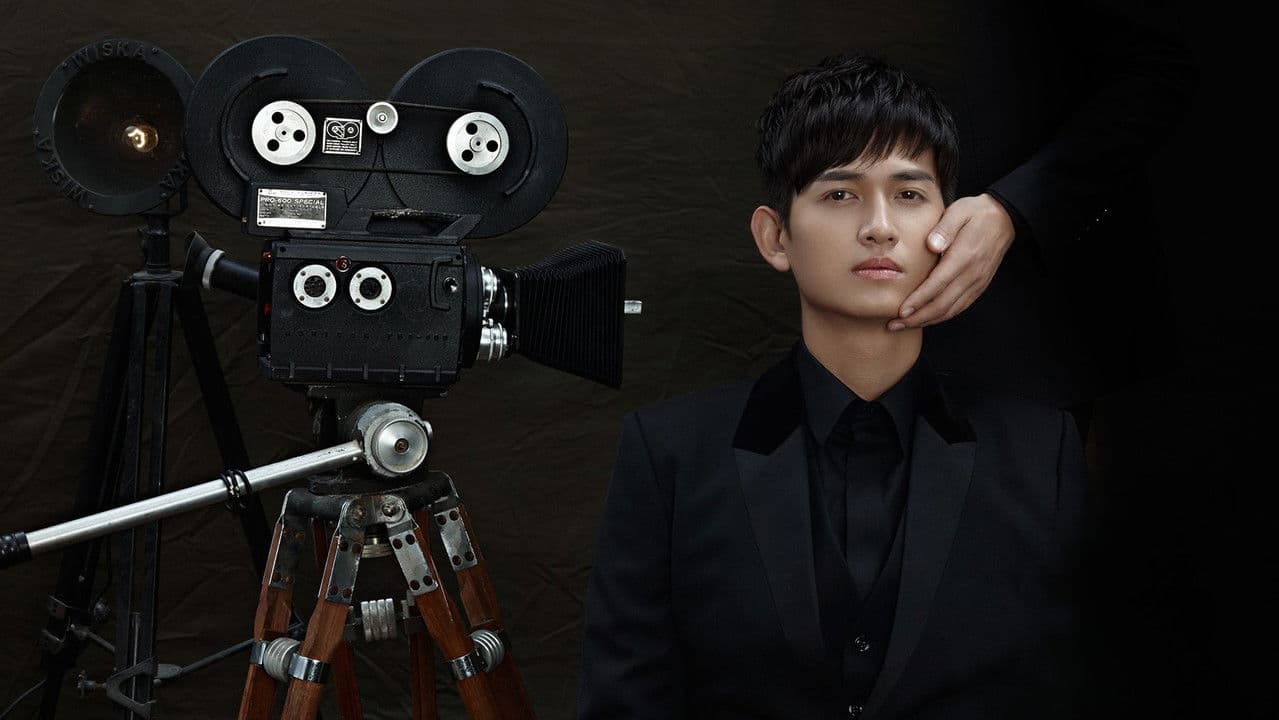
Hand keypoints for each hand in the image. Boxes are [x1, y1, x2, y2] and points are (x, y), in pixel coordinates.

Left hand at [888, 193, 1015, 330]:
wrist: (1004, 219)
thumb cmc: (976, 213)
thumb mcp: (959, 212)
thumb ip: (944, 228)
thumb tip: (932, 245)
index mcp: (964, 257)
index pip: (938, 284)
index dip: (919, 300)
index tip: (901, 310)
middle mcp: (972, 275)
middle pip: (942, 304)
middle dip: (917, 318)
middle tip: (894, 324)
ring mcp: (977, 283)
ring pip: (950, 310)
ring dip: (927, 321)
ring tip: (905, 325)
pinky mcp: (979, 286)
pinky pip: (959, 307)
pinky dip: (941, 316)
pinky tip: (926, 319)